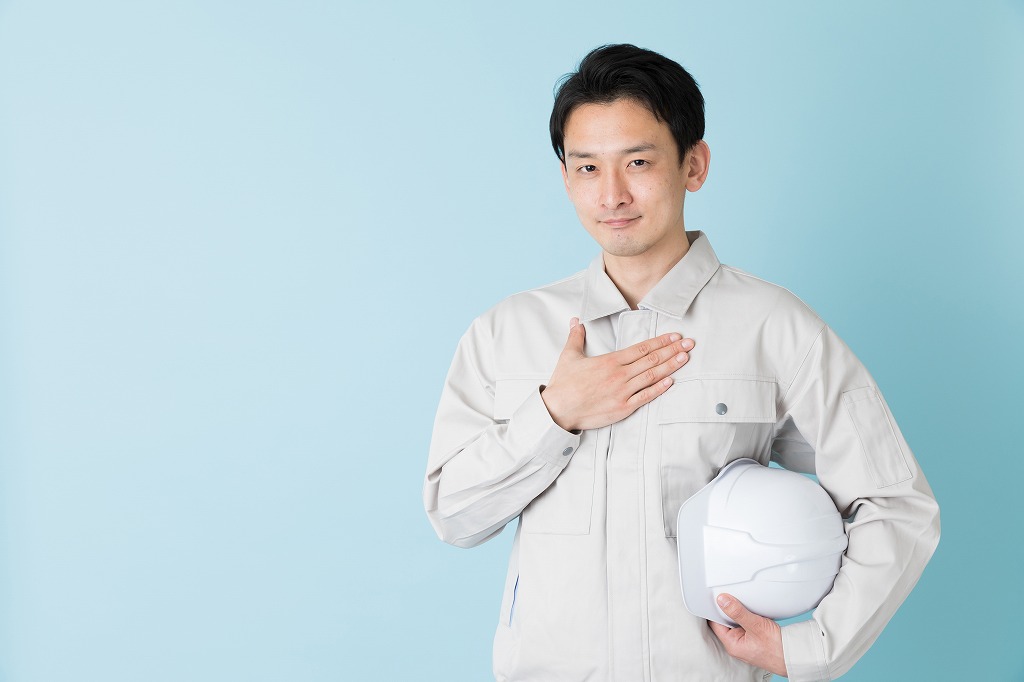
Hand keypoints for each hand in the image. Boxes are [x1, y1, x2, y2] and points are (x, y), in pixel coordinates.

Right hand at [540, 317, 694, 431]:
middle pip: (652, 360)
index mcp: (610, 361)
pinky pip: (645, 397)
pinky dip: (659, 389)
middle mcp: (620, 375)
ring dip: (671, 366)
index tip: (675, 336)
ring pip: (652, 376)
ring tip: (685, 358)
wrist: (558, 410)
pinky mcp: (622, 408)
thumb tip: (575, 321)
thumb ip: (575, 337)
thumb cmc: (563, 384)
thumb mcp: (568, 356)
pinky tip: (671, 382)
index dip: (660, 341)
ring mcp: (623, 392)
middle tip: (690, 344)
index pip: (641, 348)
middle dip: (673, 350)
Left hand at [709, 594, 787, 677]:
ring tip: (742, 604)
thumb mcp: (756, 625)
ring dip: (738, 613)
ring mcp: (745, 642)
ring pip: (736, 622)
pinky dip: (747, 617)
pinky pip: (746, 625)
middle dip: (727, 610)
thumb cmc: (777, 648)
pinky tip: (752, 612)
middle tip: (730, 597)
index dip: (714, 609)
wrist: (794, 655)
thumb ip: (738, 612)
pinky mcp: (753, 639)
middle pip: (725, 622)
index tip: (716, 597)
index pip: (715, 623)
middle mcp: (737, 644)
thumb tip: (723, 601)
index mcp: (732, 644)